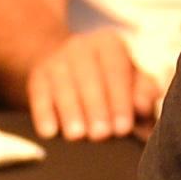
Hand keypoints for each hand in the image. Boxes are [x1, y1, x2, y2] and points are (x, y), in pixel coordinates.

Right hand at [27, 28, 159, 140]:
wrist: (70, 68)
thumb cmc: (112, 84)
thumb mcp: (132, 83)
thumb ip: (143, 94)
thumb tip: (142, 107)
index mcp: (109, 44)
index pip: (116, 70)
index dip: (120, 100)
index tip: (123, 128)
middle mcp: (81, 45)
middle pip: (88, 77)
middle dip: (95, 108)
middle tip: (101, 135)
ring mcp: (56, 59)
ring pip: (62, 85)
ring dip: (70, 111)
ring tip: (77, 136)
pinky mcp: (37, 75)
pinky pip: (39, 94)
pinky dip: (43, 113)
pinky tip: (49, 132)